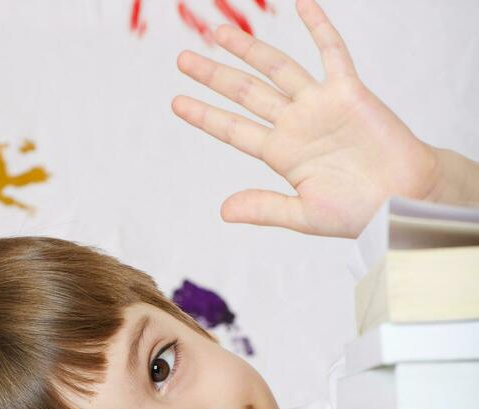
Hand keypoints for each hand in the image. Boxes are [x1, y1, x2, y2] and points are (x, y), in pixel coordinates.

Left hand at [171, 0, 440, 238]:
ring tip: (218, 32)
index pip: (234, 130)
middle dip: (215, 75)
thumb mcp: (304, 216)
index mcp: (282, 154)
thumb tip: (223, 211)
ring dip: (248, 49)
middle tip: (183, 59)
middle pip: (247, 92)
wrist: (403, 200)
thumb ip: (264, 208)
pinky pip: (331, 52)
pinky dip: (317, 26)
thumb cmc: (358, 212)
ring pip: (278, 68)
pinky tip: (300, 4)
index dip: (206, 115)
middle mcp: (295, 124)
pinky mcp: (349, 91)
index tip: (177, 102)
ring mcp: (320, 104)